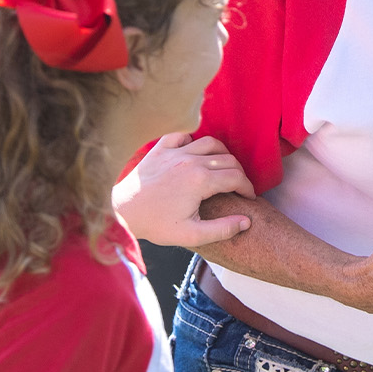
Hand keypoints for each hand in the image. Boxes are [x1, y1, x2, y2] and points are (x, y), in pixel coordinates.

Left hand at [115, 132, 253, 247]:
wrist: (124, 212)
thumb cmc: (156, 225)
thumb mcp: (191, 235)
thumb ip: (222, 230)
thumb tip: (245, 221)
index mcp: (201, 181)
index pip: (236, 178)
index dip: (248, 188)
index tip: (248, 197)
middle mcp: (191, 161)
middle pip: (228, 159)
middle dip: (239, 173)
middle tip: (239, 187)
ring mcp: (175, 152)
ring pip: (210, 143)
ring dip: (222, 155)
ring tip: (223, 168)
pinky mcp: (160, 149)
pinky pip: (183, 136)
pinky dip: (193, 141)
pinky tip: (194, 153)